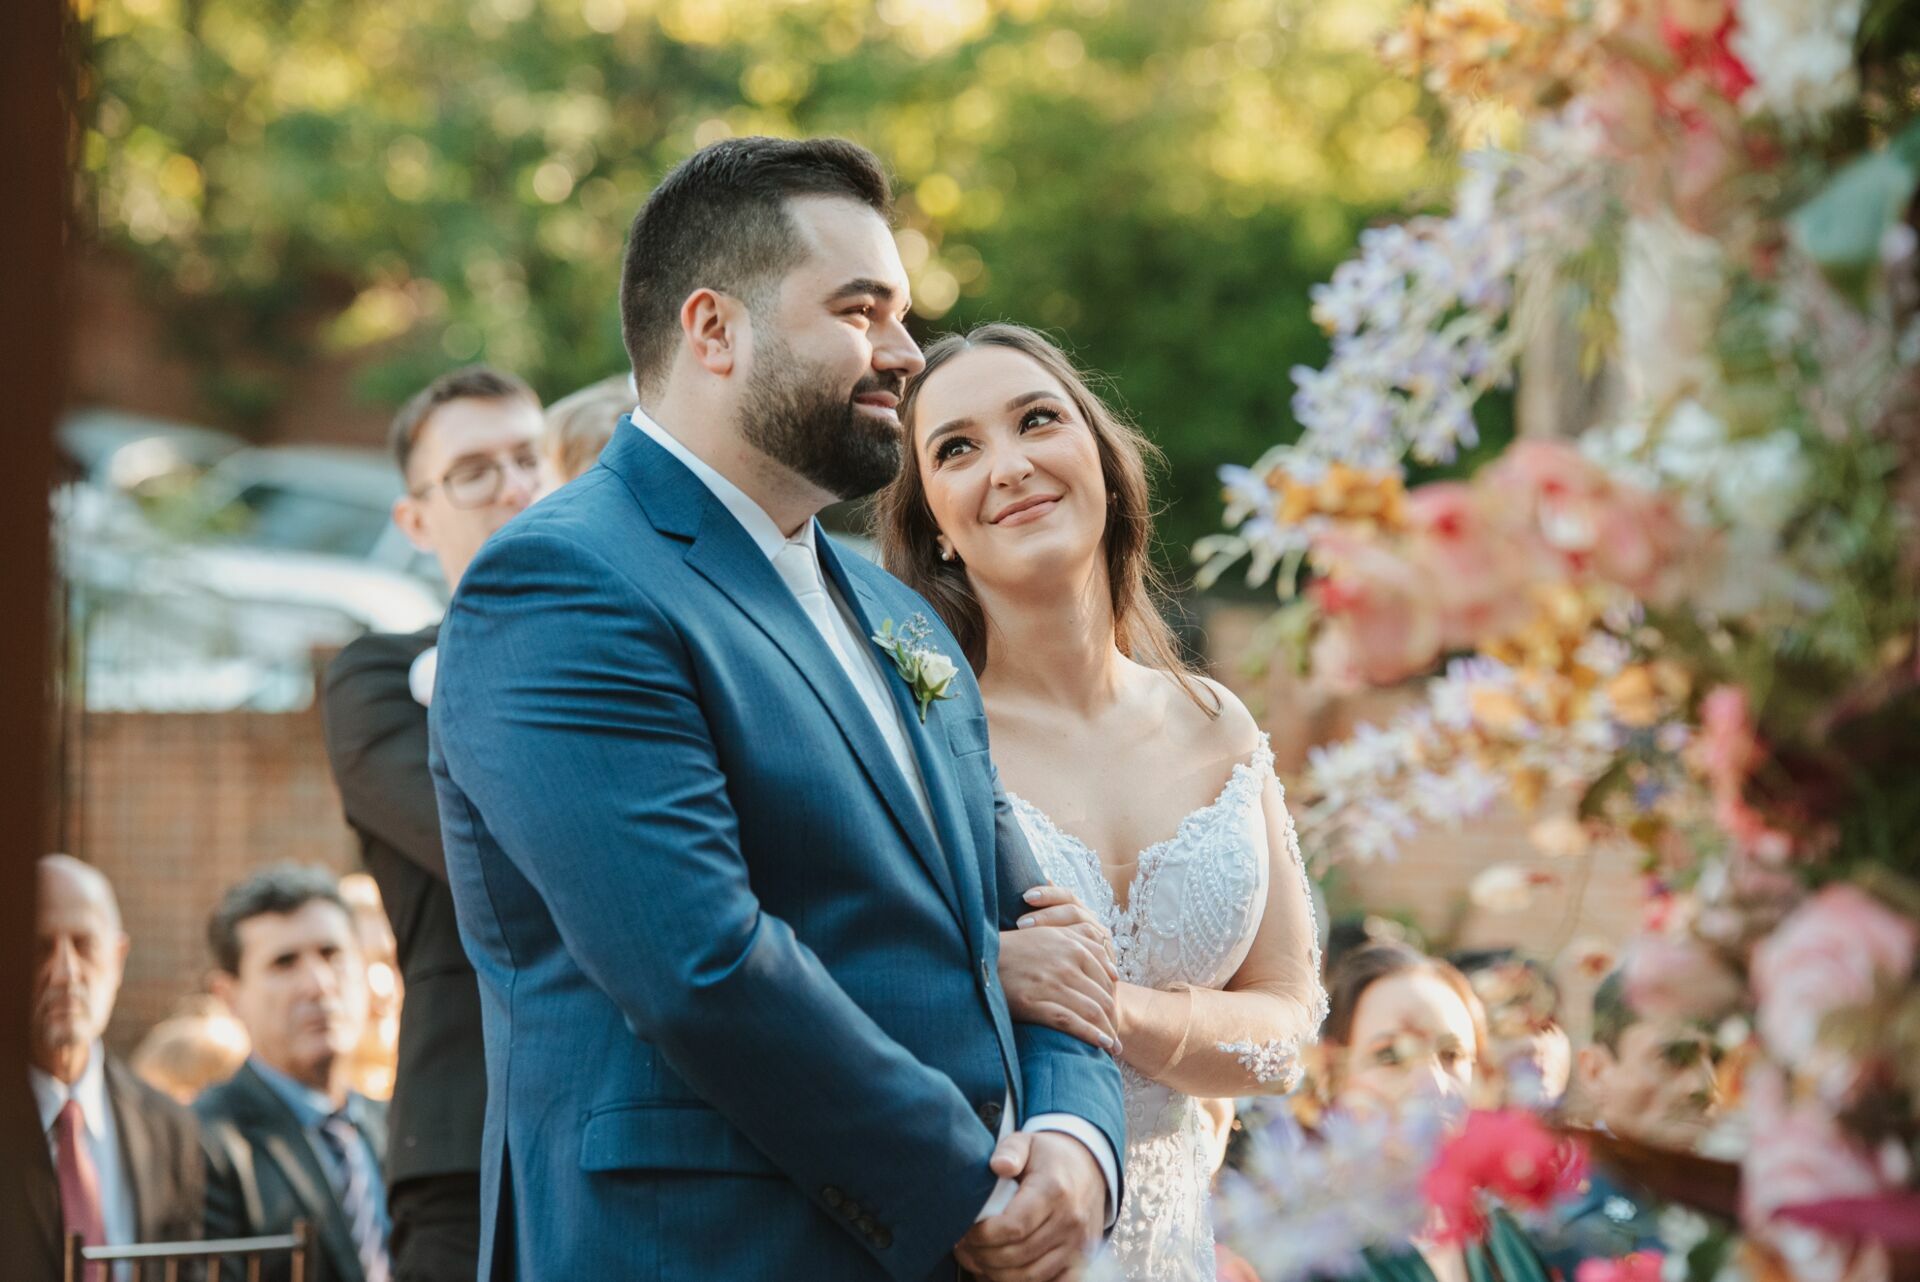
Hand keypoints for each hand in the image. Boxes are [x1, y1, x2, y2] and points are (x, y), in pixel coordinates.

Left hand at [955, 1131, 1104, 1281]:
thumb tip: (999, 1166)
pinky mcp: (1081, 1260)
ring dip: (996, 1274)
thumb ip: (1010, 1150)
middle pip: (1018, 1255)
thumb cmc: (1049, 1157)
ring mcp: (1078, 1245)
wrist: (1089, 1168)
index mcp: (1054, 1190)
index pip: (1014, 1226)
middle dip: (982, 1256)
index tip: (964, 1232)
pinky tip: (1001, 1273)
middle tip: (963, 1248)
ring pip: (1030, 1276)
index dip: (983, 1236)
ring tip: (976, 1260)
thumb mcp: (1027, 1142)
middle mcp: (1070, 1221)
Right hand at [998, 886, 1118, 1051]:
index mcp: (1072, 946)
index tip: (1114, 1014)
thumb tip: (1112, 964)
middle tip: (1117, 1036)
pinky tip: (1102, 1046)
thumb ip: (1082, 942)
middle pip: (1102, 996)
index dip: (1113, 998)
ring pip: (1091, 1011)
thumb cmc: (1016, 948)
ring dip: (1107, 1031)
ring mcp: (1051, 983)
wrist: (980, 957)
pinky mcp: (1035, 1003)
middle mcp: (1066, 963)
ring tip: (1114, 1047)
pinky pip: (1071, 1022)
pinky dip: (1091, 1036)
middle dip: (1112, 1019)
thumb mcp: (1051, 934)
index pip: (1105, 976)